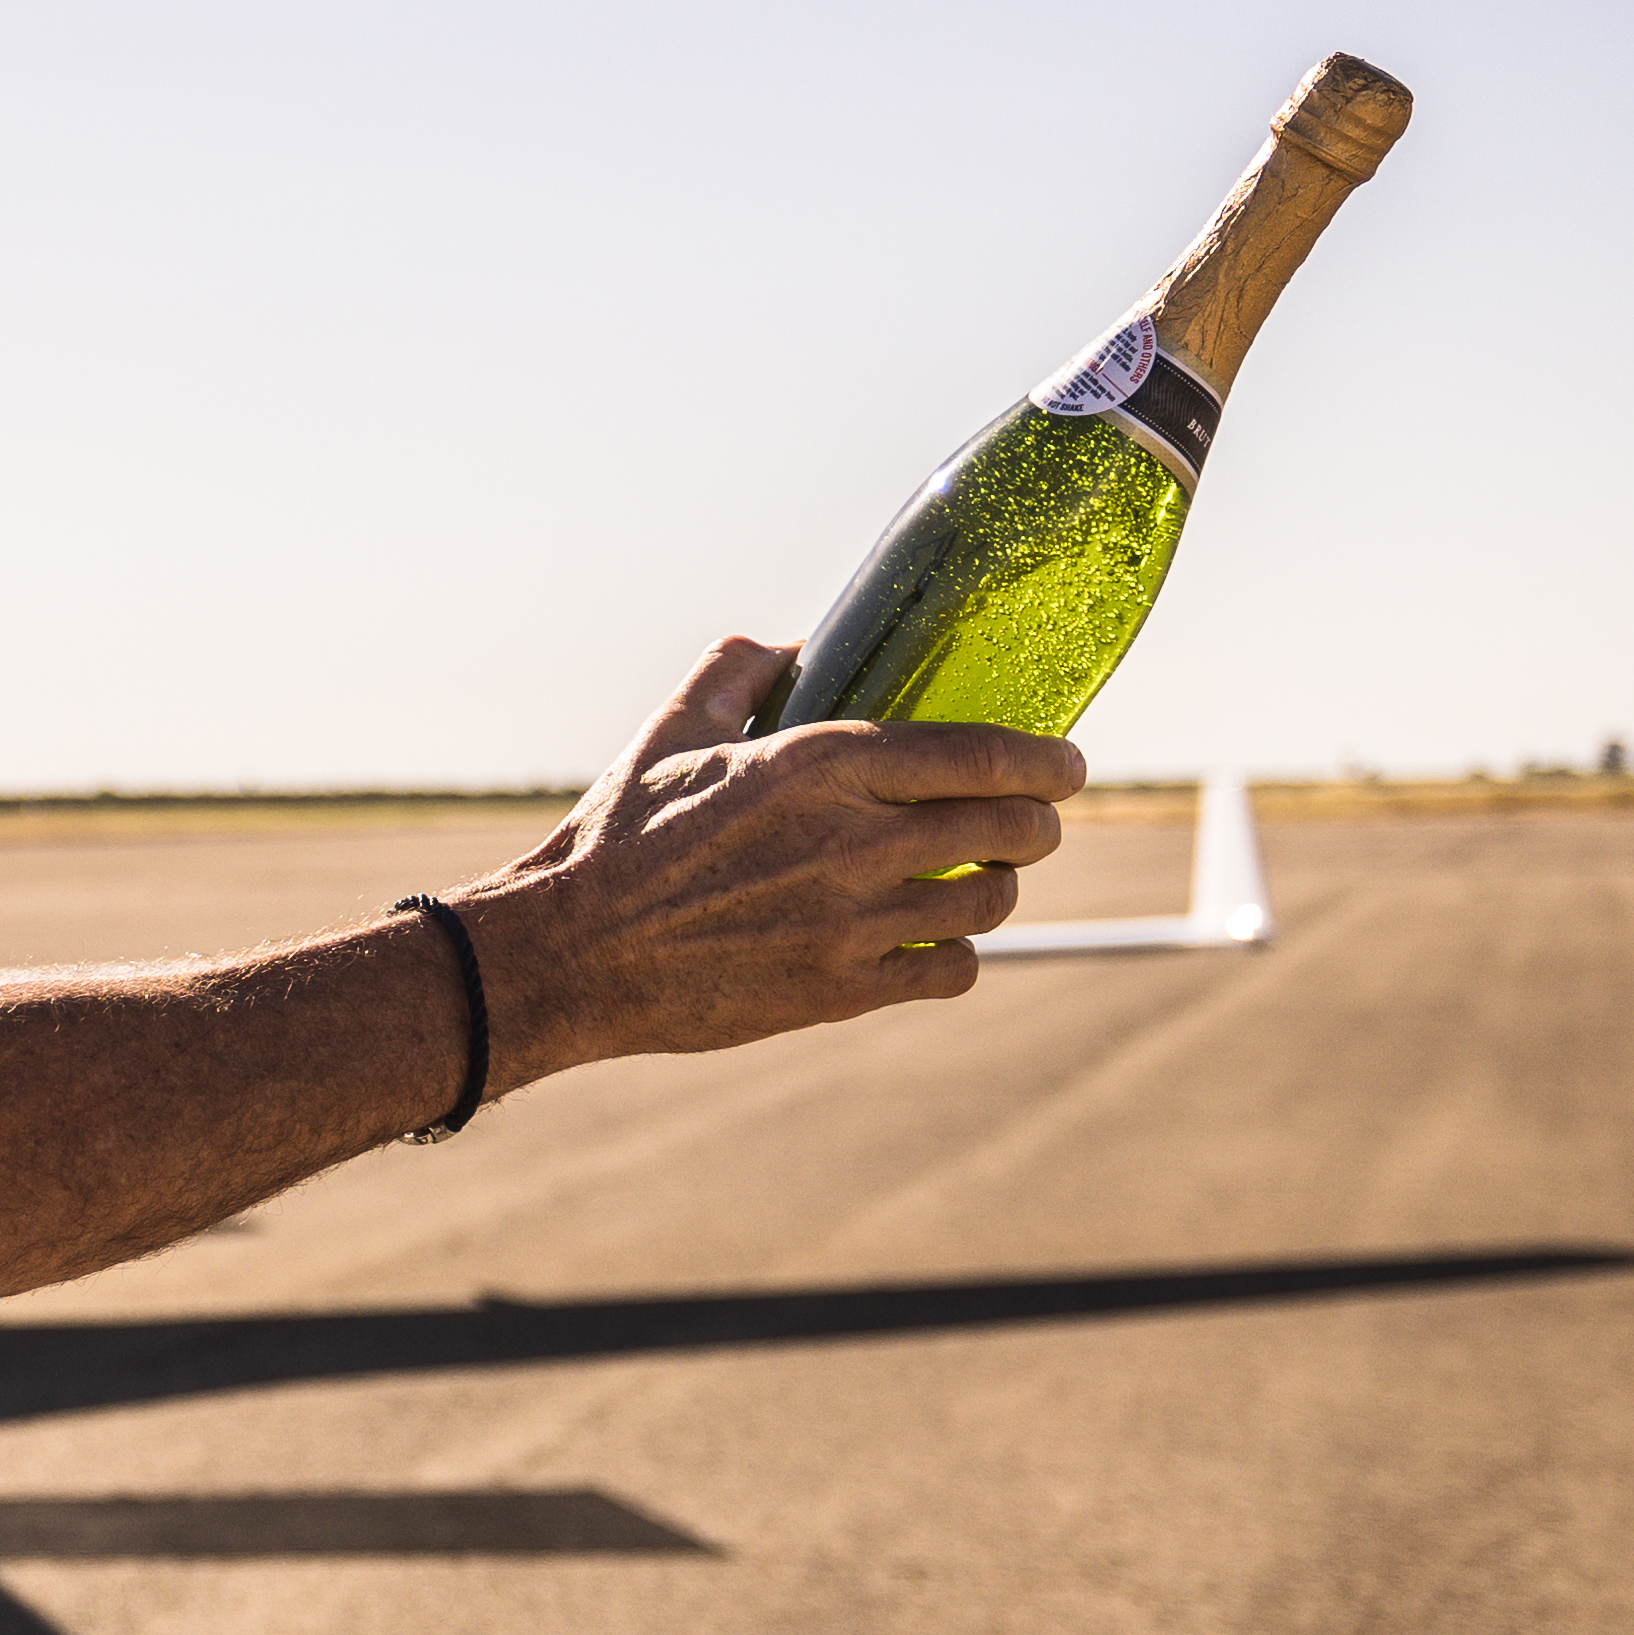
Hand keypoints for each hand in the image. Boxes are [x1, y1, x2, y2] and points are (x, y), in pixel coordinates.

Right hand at [451, 637, 1081, 1081]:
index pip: (984, 755)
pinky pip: (951, 972)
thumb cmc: (615, 839)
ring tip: (978, 882)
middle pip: (1012, 829)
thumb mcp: (669, 733)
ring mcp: (853, 922)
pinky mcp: (842, 991)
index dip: (1047, 760)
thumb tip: (792, 643)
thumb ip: (737, 671)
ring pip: (990, 903)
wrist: (567, 955)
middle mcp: (852, 839)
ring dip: (996, 889)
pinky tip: (933, 945)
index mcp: (819, 763)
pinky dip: (955, 957)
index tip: (1066, 763)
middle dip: (1036, 823)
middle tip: (1029, 823)